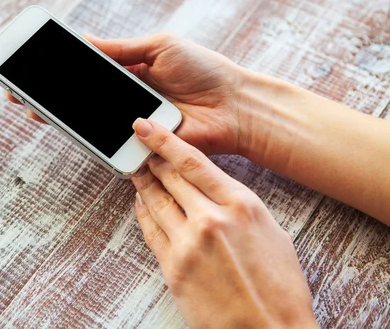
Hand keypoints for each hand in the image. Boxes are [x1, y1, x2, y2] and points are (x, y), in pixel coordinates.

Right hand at [7, 32, 247, 154]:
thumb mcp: (158, 46)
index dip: (58, 72)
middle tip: (17, 93)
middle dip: (47, 97)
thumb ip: (120, 48)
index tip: (30, 67)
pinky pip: (107, 143)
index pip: (85, 73)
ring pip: (87, 123)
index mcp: (128, 73)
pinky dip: (86, 137)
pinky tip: (64, 126)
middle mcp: (124, 101)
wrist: (234, 106)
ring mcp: (128, 125)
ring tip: (33, 109)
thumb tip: (84, 40)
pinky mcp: (137, 146)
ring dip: (59, 117)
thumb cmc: (202, 71)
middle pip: (79, 101)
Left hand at [131, 118, 316, 327]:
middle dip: (152, 160)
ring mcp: (189, 244)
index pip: (194, 162)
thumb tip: (214, 187)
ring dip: (143, 183)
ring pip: (156, 201)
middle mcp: (211, 219)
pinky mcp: (173, 268)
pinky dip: (142, 212)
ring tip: (136, 171)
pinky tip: (140, 203)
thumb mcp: (272, 233)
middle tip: (139, 148)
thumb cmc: (279, 288)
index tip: (148, 127)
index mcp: (241, 205)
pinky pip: (150, 230)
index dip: (165, 140)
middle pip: (170, 177)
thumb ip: (240, 205)